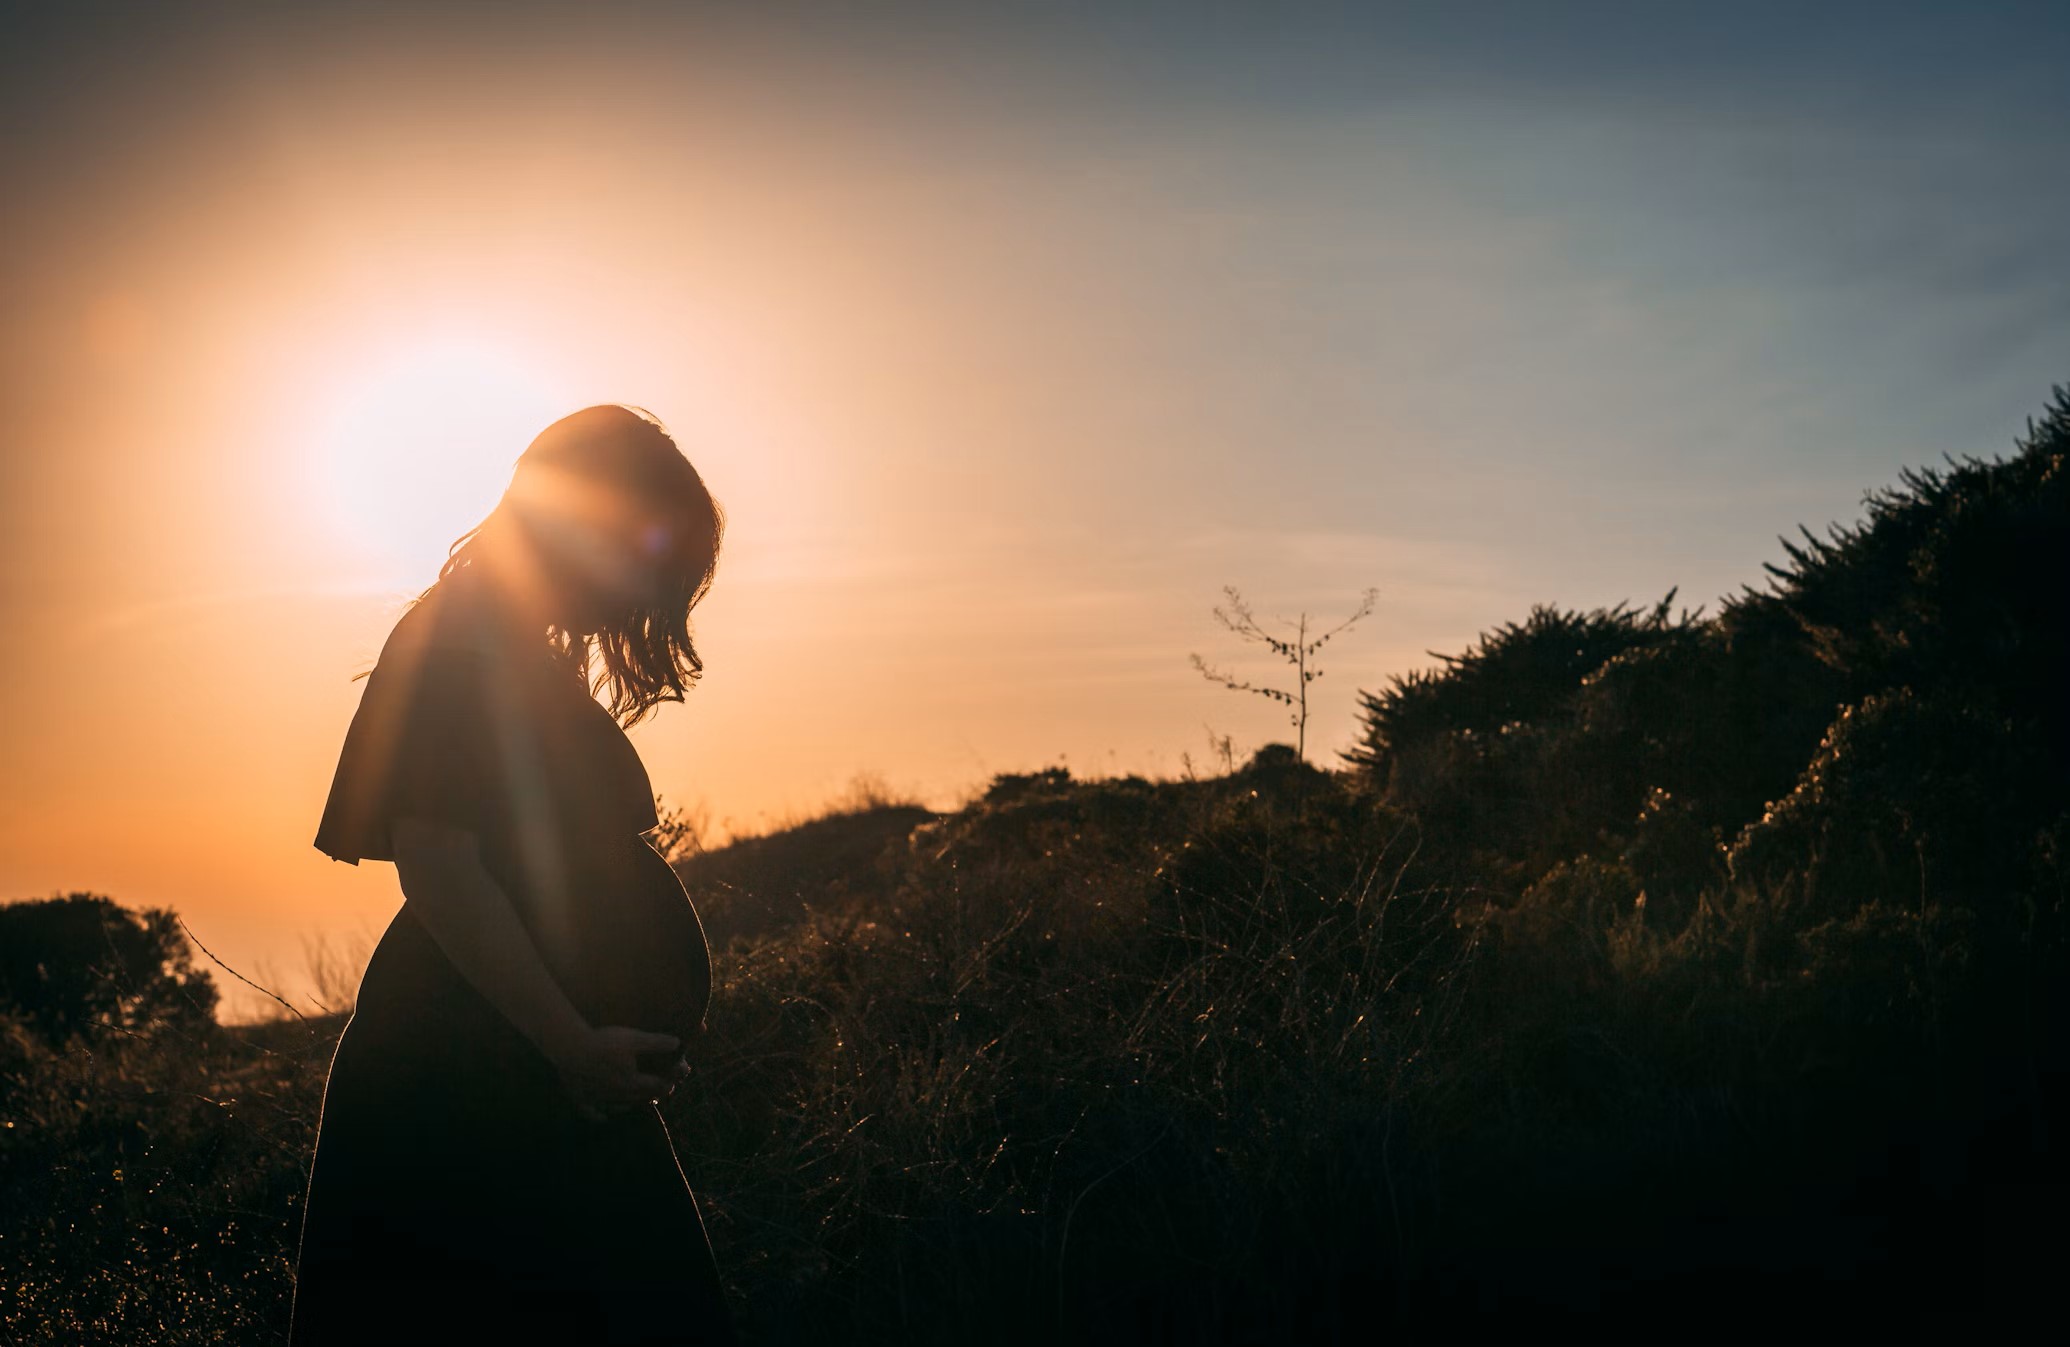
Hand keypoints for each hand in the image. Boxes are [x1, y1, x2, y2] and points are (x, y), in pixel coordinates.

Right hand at [546, 1024, 680, 1122]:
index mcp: (632, 1082)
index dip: (667, 1083)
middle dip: (651, 1094)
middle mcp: (617, 1095)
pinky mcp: (582, 1099)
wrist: (570, 1049)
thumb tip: (677, 1044)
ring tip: (636, 1100)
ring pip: (619, 1106)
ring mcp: (599, 1099)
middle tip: (659, 1090)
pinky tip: (603, 1117)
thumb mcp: (634, 1038)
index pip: (655, 1086)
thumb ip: (657, 1043)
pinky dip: (600, 1115)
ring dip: (630, 1104)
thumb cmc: (604, 1042)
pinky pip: (593, 1112)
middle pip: (639, 1098)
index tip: (673, 1082)